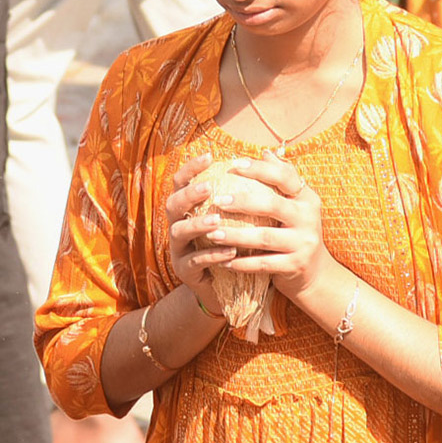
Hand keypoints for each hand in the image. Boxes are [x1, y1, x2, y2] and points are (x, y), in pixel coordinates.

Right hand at [167, 153, 236, 313]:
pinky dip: (212, 254)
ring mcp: (179, 249)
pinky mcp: (185, 271)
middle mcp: (179, 225)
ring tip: (216, 220)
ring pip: (178, 232)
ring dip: (197, 225)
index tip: (210, 156)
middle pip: (172, 204)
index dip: (191, 168)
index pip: (182, 182)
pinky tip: (230, 250)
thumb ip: (250, 191)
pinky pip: (196, 261)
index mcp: (190, 208)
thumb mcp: (244, 216)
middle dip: (189, 195)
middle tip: (209, 188)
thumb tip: (269, 157)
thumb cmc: (238, 243)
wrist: (230, 285)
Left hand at [199, 151, 332, 300]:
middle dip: (242, 202)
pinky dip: (242, 263)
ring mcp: (304, 243)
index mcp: (307, 198)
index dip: (260, 169)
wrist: (315, 272)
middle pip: (273, 205)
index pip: (285, 177)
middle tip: (217, 201)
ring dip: (235, 235)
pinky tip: (224, 261)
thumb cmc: (296, 232)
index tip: (234, 164)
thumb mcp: (296, 205)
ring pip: (265, 237)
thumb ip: (282, 180)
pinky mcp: (296, 265)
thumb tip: (265, 151)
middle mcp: (309, 218)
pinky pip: (264, 263)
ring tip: (211, 233)